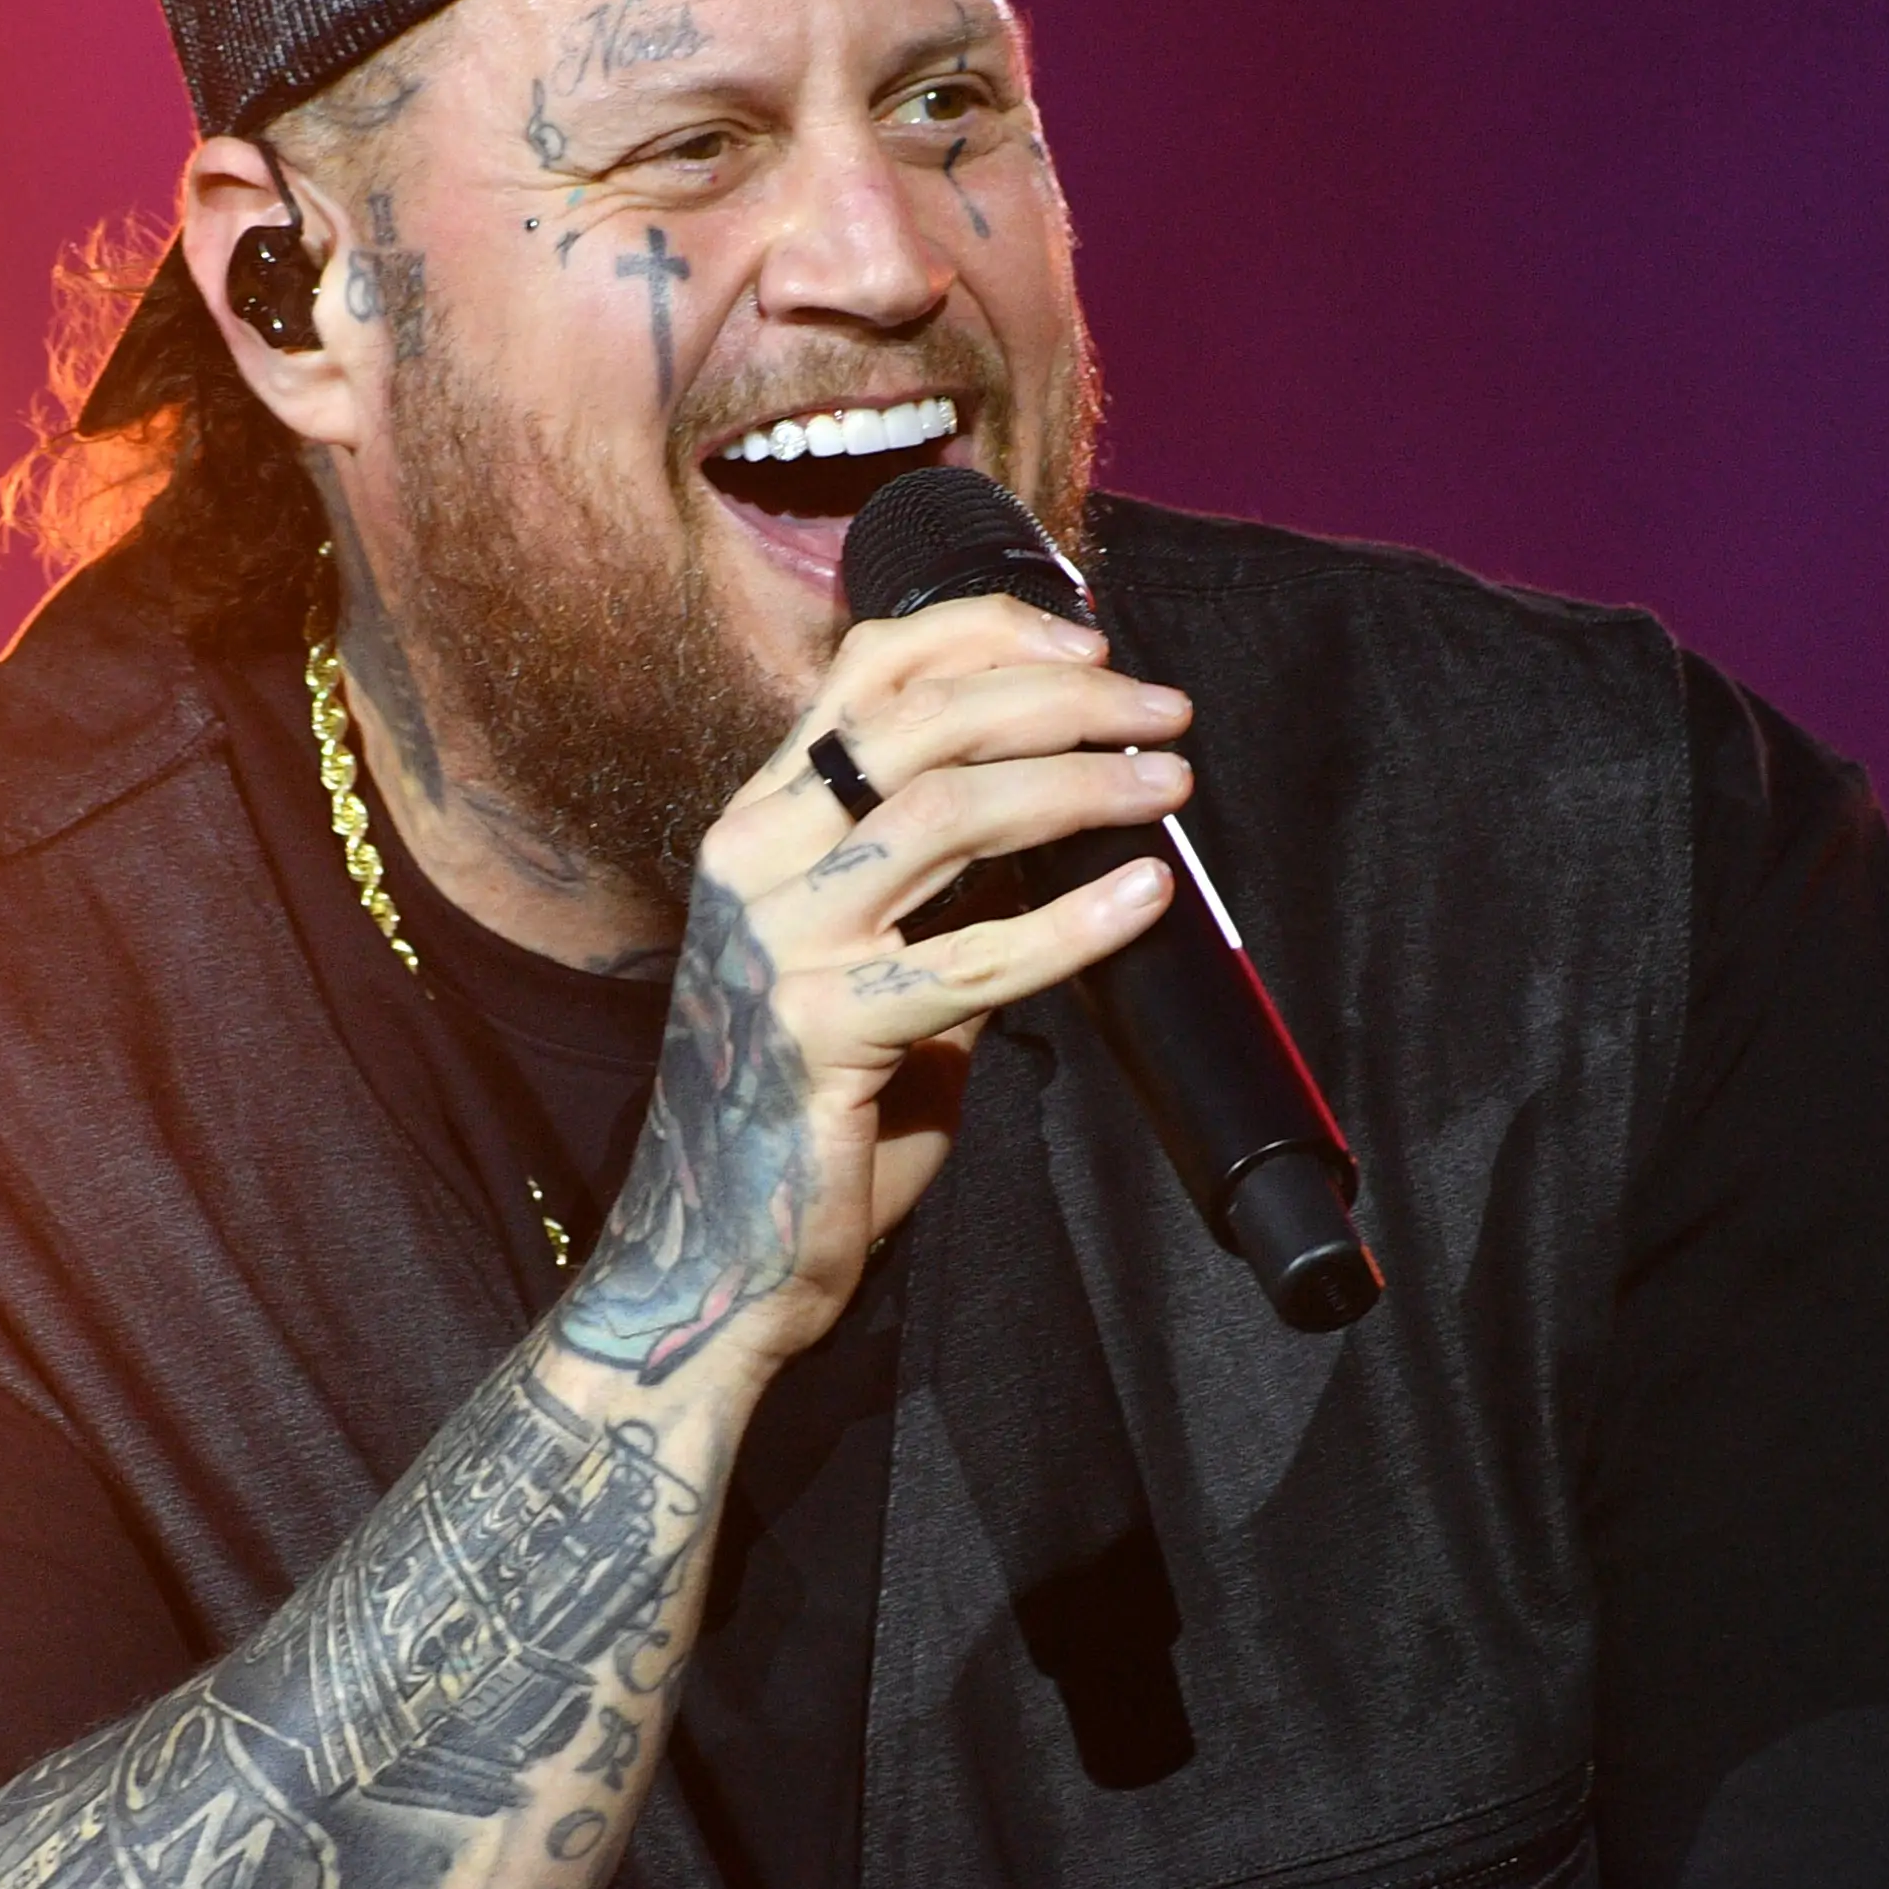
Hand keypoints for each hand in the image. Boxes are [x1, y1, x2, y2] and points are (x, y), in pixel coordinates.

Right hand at [554, 591, 1192, 1394]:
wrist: (719, 1255)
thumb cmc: (812, 1109)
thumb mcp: (871, 960)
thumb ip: (941, 888)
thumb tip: (1067, 818)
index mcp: (760, 820)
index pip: (868, 670)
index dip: (987, 633)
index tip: (1095, 643)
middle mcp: (753, 857)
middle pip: (921, 721)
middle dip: (1061, 698)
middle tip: (1165, 713)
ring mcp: (777, 943)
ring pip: (946, 811)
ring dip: (1078, 785)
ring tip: (1169, 789)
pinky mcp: (818, 1034)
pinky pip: (972, 963)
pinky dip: (1073, 924)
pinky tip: (1144, 898)